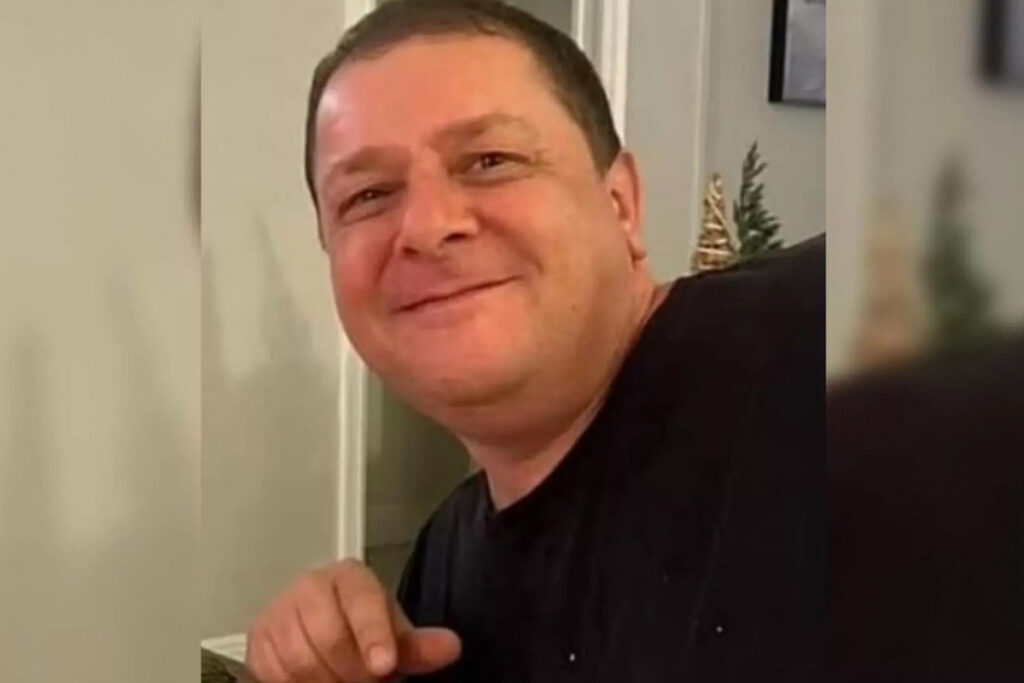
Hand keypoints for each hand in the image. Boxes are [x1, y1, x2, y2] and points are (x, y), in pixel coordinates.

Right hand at [245, 559, 460, 681]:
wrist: (321, 621)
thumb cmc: (361, 626)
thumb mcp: (394, 632)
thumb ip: (418, 645)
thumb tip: (449, 647)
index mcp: (349, 577)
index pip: (360, 602)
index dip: (373, 635)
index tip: (385, 665)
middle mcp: (309, 586)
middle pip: (329, 639)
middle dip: (353, 672)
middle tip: (370, 681)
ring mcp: (278, 612)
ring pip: (300, 661)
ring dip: (327, 682)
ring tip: (344, 682)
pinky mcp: (257, 641)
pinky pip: (275, 673)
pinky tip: (317, 681)